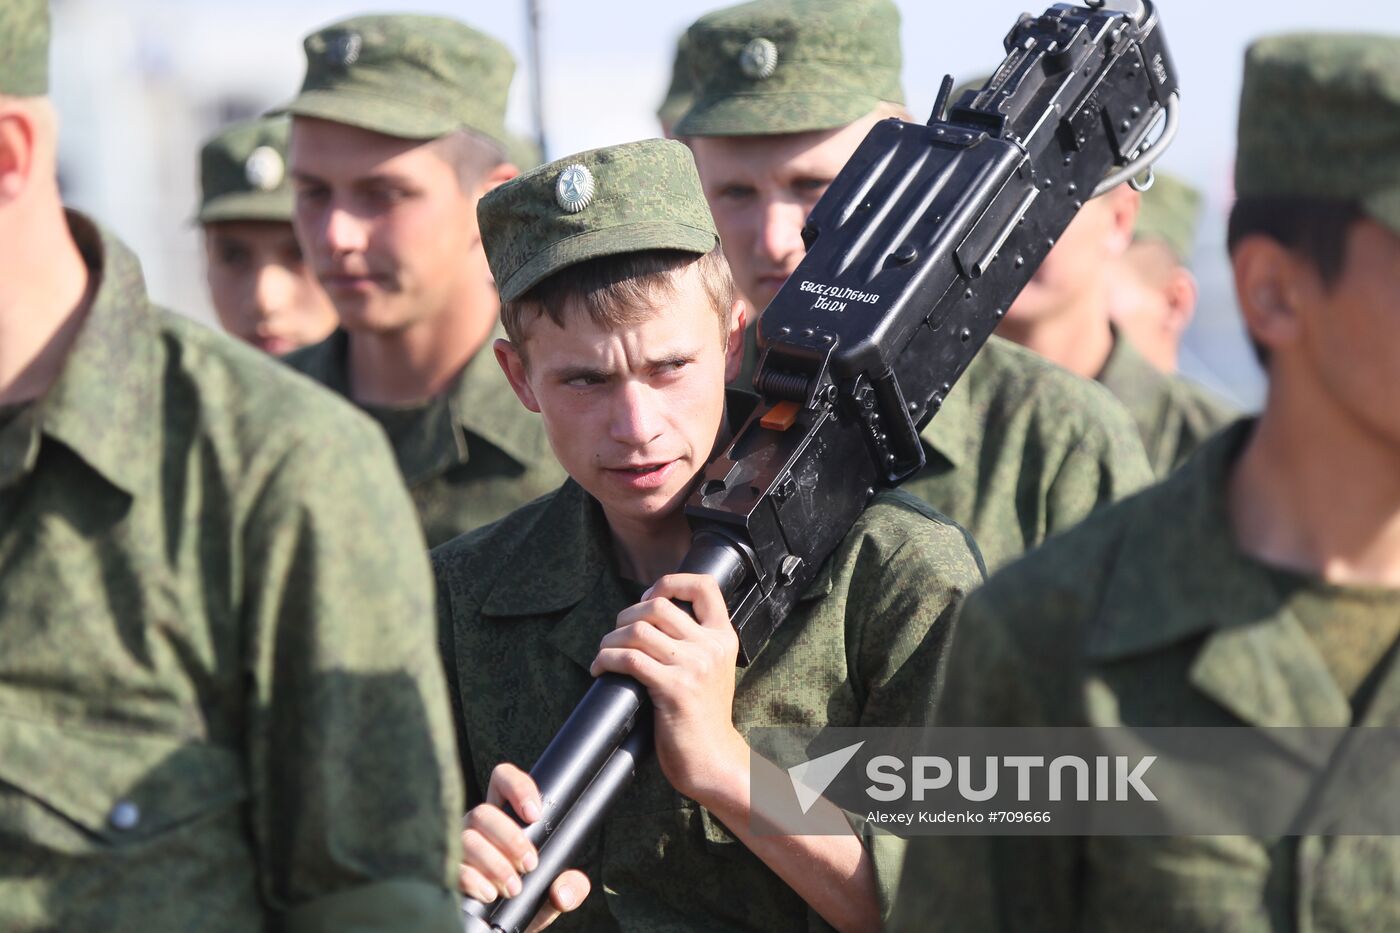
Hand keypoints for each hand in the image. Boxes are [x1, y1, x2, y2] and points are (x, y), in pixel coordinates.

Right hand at [459, 762, 590, 931]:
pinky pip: (452, 867)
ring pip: (467, 839)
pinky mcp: (446, 872)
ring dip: (494, 864)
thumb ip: (571, 886)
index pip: (503, 779)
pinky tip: (489, 893)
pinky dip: (473, 880)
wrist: (502, 928)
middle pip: (484, 812)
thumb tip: (563, 894)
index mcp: (504, 816)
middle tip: (530, 865)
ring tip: (513, 887)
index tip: (535, 815)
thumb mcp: (555, 891)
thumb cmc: (528, 899)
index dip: (517, 787)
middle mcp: (476, 826)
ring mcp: (457, 847)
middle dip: (511, 839)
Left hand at [590, 573, 747, 803]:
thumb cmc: (702, 717)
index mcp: (723, 637)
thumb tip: (649, 614)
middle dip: (625, 616)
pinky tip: (599, 669)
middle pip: (657, 606)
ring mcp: (693, 667)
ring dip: (610, 640)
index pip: (704, 586)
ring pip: (638, 630)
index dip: (669, 583)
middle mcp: (711, 646)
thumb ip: (692, 642)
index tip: (648, 600)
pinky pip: (629, 660)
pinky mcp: (673, 689)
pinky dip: (605, 660)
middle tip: (616, 636)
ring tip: (604, 654)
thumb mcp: (710, 669)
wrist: (712, 759)